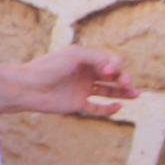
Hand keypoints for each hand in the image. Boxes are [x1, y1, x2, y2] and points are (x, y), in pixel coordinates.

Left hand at [0, 46, 134, 116]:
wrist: (28, 87)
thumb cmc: (49, 67)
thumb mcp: (75, 55)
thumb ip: (97, 57)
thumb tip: (114, 67)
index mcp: (85, 59)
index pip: (110, 61)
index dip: (115, 66)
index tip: (107, 71)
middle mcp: (85, 73)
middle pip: (112, 76)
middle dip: (123, 78)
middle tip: (128, 84)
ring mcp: (81, 89)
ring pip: (108, 91)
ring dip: (122, 92)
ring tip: (136, 94)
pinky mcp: (77, 104)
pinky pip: (97, 108)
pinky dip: (108, 108)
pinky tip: (118, 106)